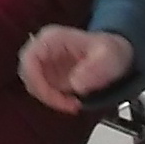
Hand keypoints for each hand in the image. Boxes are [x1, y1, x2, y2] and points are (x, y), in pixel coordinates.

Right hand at [18, 27, 133, 113]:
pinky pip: (42, 90)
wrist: (117, 54)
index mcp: (52, 39)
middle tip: (68, 104)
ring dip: (50, 98)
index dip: (37, 82)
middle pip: (27, 74)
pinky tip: (72, 102)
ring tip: (74, 103)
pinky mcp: (49, 75)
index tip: (55, 97)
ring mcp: (45, 62)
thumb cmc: (111, 50)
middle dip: (45, 93)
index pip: (29, 59)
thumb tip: (76, 84)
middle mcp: (44, 49)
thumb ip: (95, 69)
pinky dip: (54, 100)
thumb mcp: (109, 56)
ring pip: (33, 84)